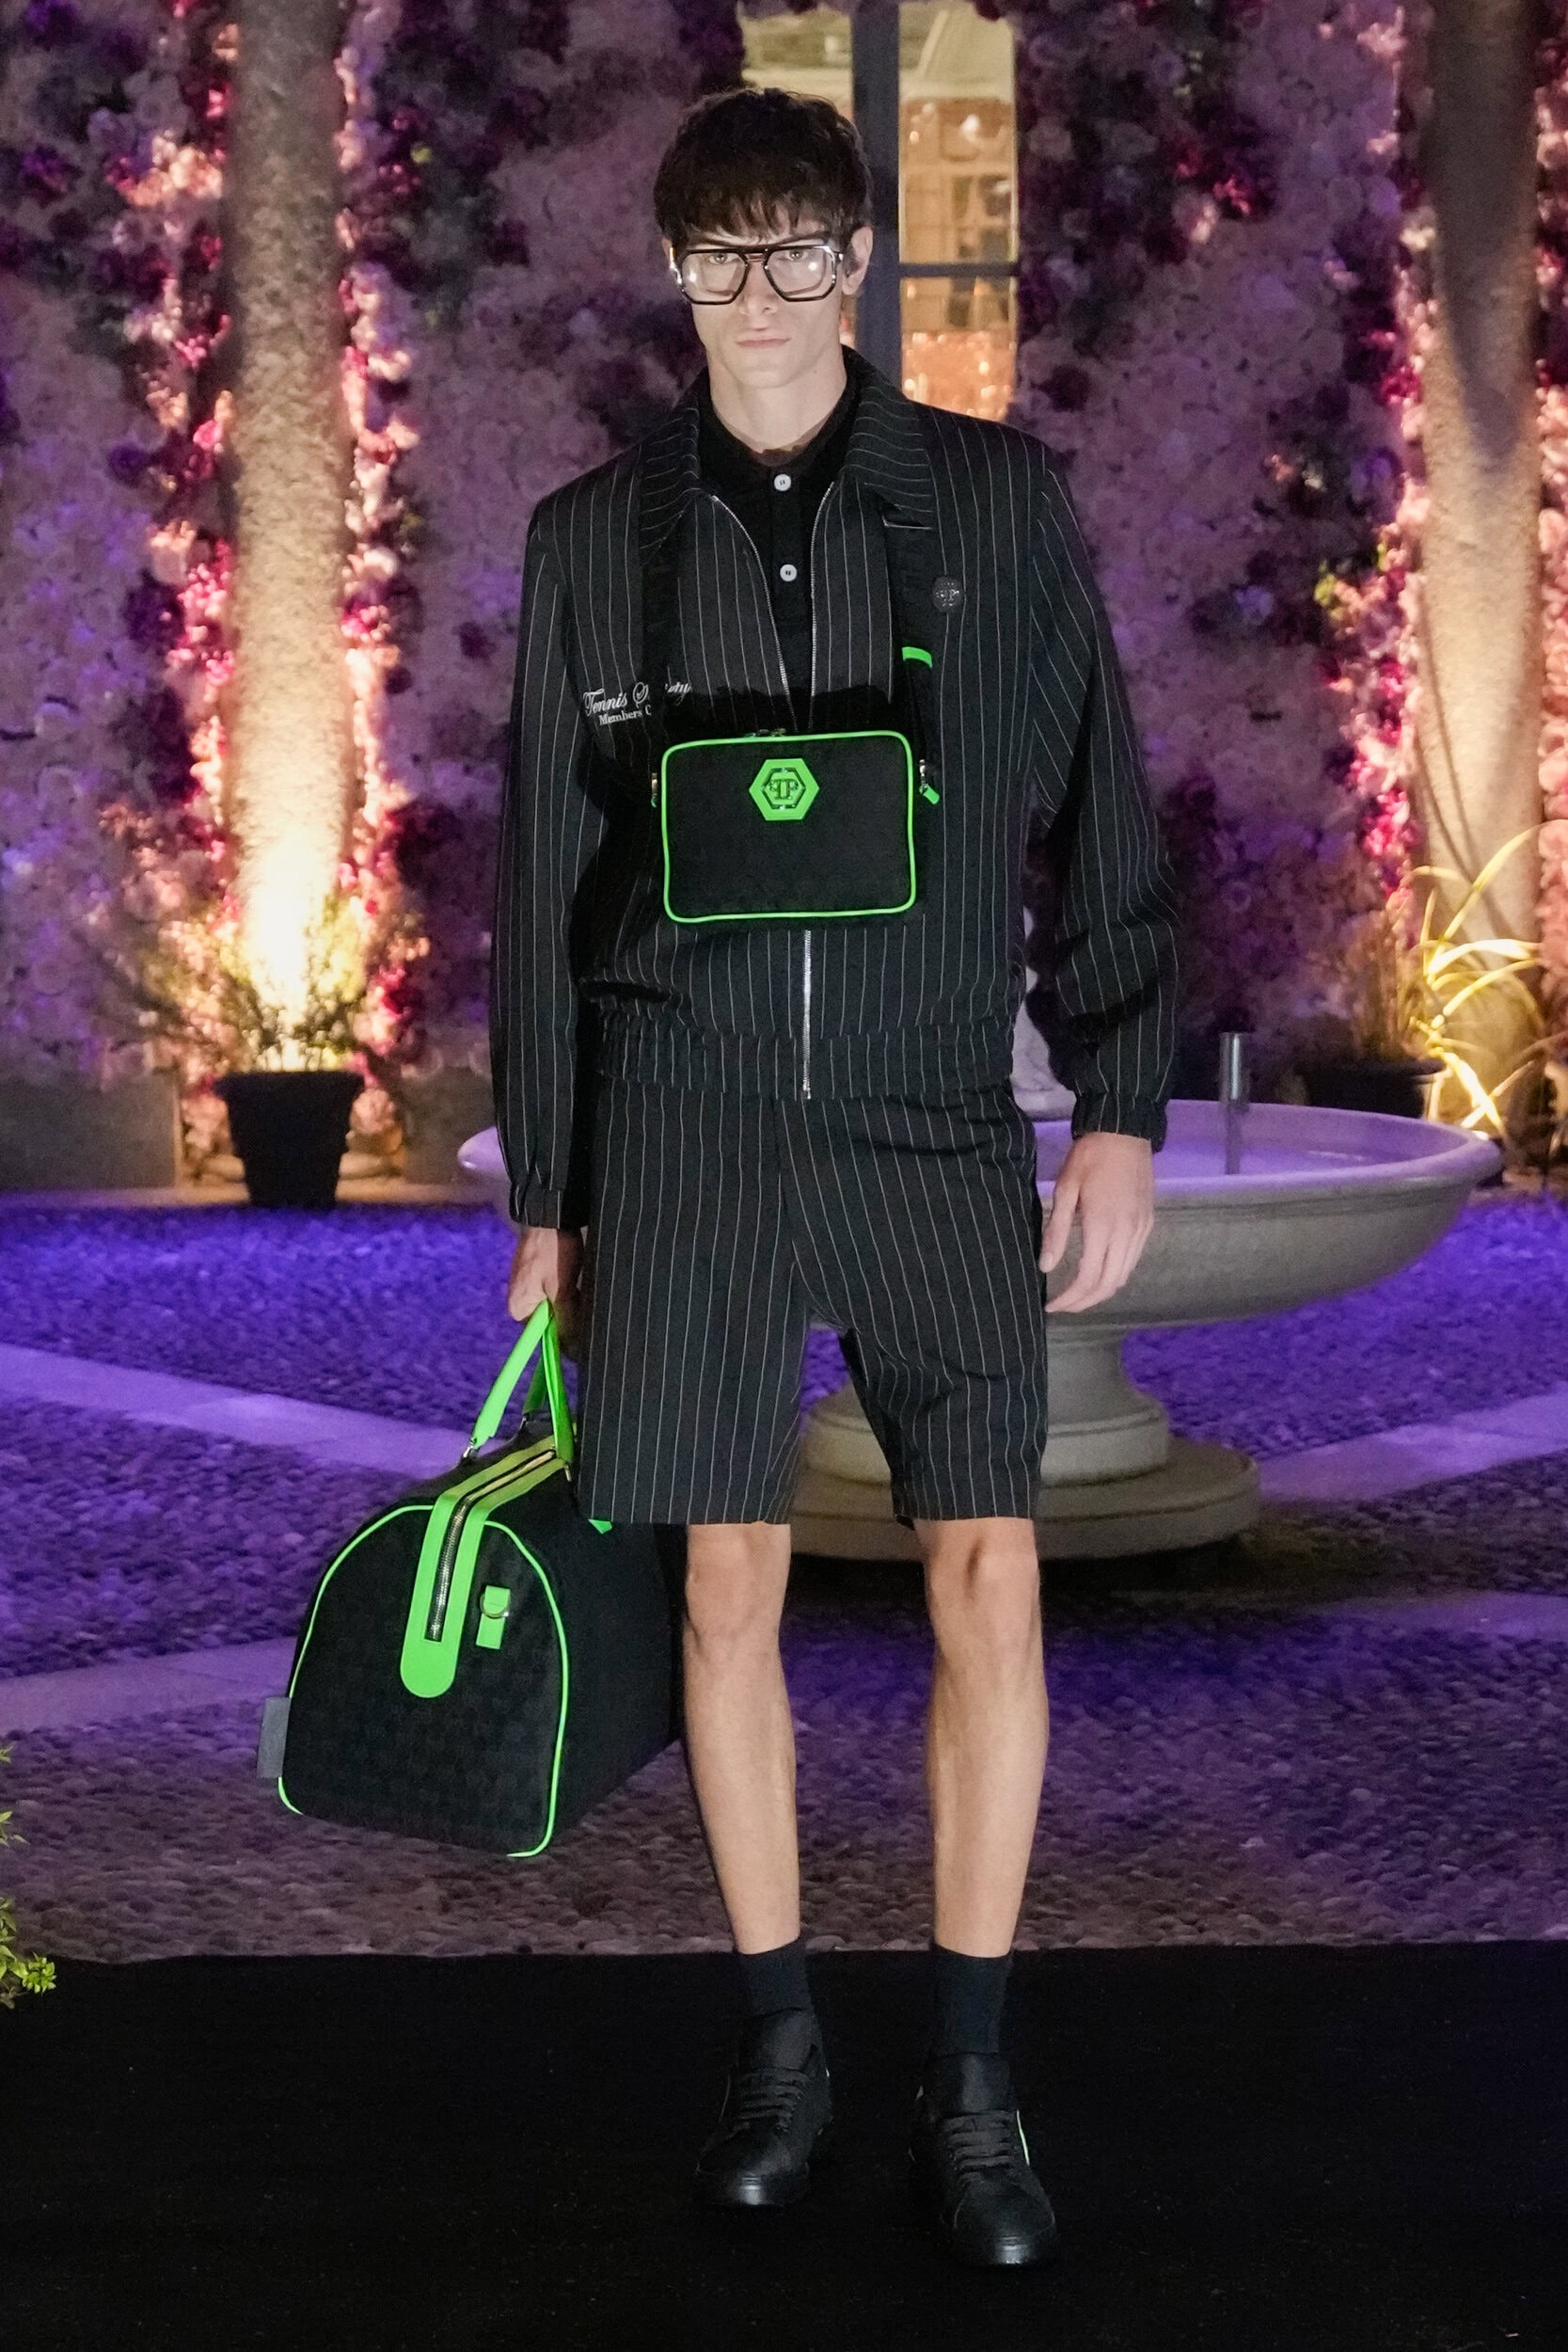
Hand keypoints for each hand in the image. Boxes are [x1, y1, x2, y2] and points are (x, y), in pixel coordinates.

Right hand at [506, 1224, 584, 1352]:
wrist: (550, 1212)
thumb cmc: (554, 1252)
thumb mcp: (562, 1291)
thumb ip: (566, 1322)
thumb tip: (572, 1353)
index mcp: (519, 1309)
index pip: (545, 1337)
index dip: (567, 1336)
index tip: (587, 1328)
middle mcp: (520, 1302)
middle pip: (551, 1322)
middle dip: (572, 1316)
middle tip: (588, 1302)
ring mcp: (528, 1287)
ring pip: (557, 1307)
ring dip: (573, 1302)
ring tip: (585, 1289)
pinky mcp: (538, 1274)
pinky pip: (556, 1292)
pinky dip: (569, 1290)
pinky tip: (580, 1280)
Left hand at [1040, 1132, 1154, 1314]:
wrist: (1125, 1132)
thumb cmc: (1089, 1158)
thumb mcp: (1065, 1190)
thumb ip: (1056, 1230)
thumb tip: (1046, 1266)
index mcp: (1103, 1227)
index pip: (1088, 1278)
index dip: (1070, 1298)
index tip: (1051, 1305)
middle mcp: (1127, 1234)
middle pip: (1108, 1285)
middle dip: (1085, 1302)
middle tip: (1063, 1306)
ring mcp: (1141, 1230)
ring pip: (1123, 1276)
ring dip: (1101, 1292)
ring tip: (1078, 1294)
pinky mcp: (1148, 1223)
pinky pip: (1133, 1261)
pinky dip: (1115, 1275)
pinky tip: (1099, 1272)